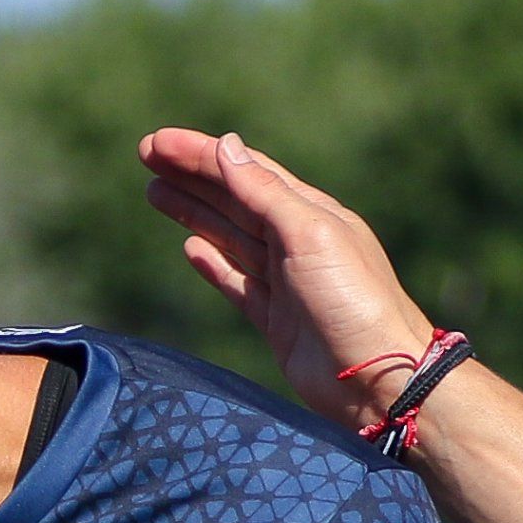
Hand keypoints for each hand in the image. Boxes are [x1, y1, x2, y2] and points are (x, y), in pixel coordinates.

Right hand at [135, 131, 441, 419]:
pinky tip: (190, 248)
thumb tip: (227, 146)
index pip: (245, 172)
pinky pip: (237, 282)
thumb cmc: (352, 301)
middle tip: (146, 157)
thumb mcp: (308, 234)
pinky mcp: (277, 320)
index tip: (157, 143)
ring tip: (155, 193)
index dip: (201, 155)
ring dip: (194, 213)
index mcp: (309, 212)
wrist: (376, 378)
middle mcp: (296, 242)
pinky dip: (213, 263)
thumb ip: (265, 192)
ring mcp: (286, 281)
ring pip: (230, 236)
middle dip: (191, 177)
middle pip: (234, 199)